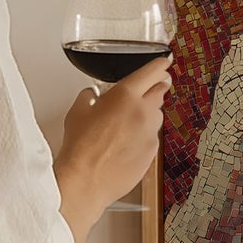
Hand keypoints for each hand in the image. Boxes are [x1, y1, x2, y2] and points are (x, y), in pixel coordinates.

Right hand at [55, 53, 172, 242]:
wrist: (86, 180)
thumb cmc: (80, 147)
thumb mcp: (77, 111)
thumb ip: (89, 96)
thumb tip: (92, 95)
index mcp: (125, 95)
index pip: (151, 72)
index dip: (159, 65)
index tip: (164, 62)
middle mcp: (143, 111)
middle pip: (160, 91)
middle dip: (156, 87)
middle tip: (150, 88)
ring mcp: (150, 133)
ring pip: (156, 116)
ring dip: (148, 113)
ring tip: (128, 122)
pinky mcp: (152, 152)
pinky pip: (152, 137)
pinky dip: (144, 135)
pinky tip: (127, 143)